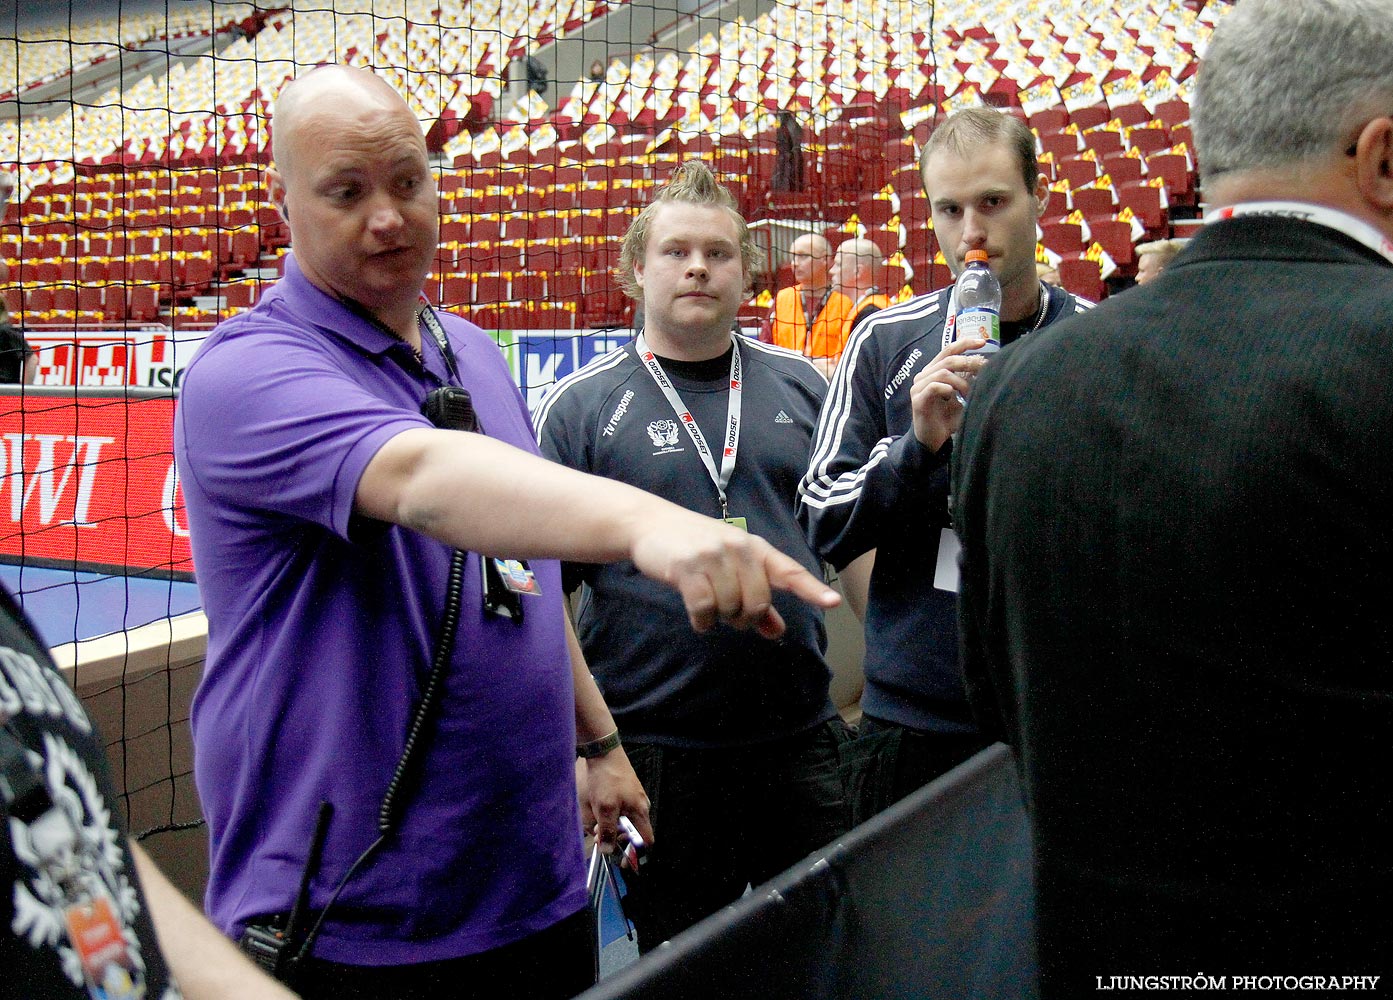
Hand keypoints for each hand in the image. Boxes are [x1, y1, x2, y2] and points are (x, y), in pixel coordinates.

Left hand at [577, 748, 652, 852]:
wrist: (602, 750)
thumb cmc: (606, 778)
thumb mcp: (604, 808)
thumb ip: (607, 831)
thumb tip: (607, 850)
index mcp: (640, 812)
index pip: (645, 841)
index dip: (635, 854)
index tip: (622, 862)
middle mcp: (640, 805)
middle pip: (630, 832)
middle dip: (614, 837)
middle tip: (597, 834)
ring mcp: (632, 796)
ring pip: (620, 820)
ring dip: (607, 824)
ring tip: (593, 817)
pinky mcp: (623, 789)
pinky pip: (616, 808)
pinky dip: (606, 813)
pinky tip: (594, 806)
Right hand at [629, 511, 840, 637]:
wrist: (651, 524)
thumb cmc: (697, 547)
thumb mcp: (730, 567)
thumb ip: (756, 599)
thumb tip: (777, 632)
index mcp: (755, 548)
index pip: (789, 570)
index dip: (811, 589)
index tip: (833, 603)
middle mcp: (738, 548)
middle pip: (758, 603)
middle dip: (745, 618)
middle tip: (729, 613)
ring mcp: (713, 556)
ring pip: (731, 608)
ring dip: (720, 618)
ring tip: (708, 604)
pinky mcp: (687, 567)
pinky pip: (704, 609)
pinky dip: (702, 621)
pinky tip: (697, 617)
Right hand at [910, 336, 990, 451]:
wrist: (934, 441)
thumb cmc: (948, 418)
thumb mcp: (962, 396)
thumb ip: (969, 380)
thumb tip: (986, 366)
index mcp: (933, 371)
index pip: (948, 350)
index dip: (965, 343)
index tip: (983, 342)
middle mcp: (924, 376)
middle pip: (948, 359)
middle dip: (969, 363)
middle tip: (983, 371)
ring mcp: (919, 388)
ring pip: (943, 373)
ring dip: (961, 382)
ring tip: (969, 394)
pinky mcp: (918, 400)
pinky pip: (934, 387)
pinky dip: (948, 389)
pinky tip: (954, 397)